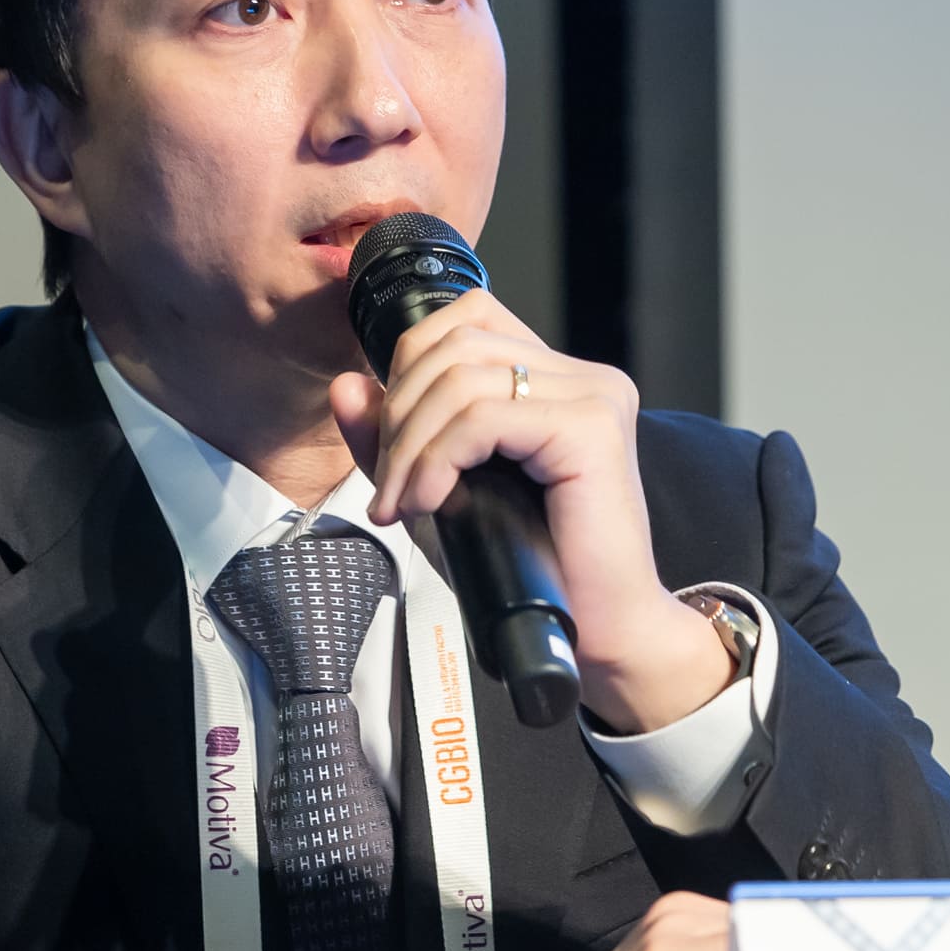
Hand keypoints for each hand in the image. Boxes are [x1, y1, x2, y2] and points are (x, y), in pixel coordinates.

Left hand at [328, 290, 734, 733]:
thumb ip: (396, 439)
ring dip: (411, 444)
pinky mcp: (590, 429)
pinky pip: (483, 417)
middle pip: (456, 343)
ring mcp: (593, 396)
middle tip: (387, 486)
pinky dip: (437, 460)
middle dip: (399, 412)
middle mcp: (583, 376)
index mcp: (559, 378)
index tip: (392, 441)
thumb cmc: (532, 569)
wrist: (601, 634)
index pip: (468, 316)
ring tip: (402, 503)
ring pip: (461, 377)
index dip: (410, 363)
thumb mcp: (443, 494)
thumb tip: (347, 386)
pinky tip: (426, 503)